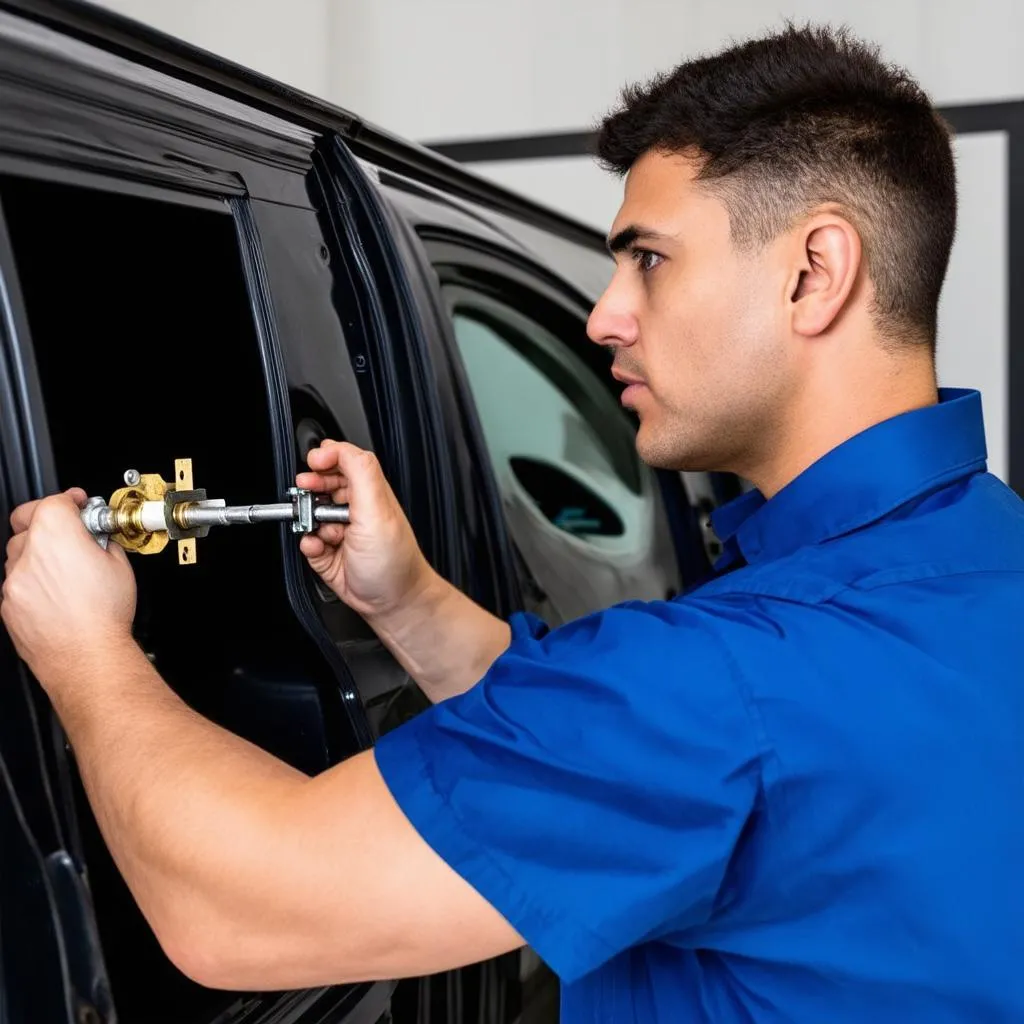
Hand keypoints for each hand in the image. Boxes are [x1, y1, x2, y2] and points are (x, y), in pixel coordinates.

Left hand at [2, 489, 136, 684]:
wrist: (86, 656)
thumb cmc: (104, 614)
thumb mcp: (119, 565)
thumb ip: (101, 541)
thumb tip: (96, 536)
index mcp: (56, 535)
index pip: (52, 501)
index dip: (68, 500)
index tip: (77, 503)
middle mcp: (28, 554)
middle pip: (28, 524)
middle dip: (49, 525)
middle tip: (72, 535)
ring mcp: (14, 580)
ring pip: (20, 554)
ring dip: (39, 554)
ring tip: (68, 571)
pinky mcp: (8, 604)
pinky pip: (18, 583)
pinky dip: (34, 582)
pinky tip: (59, 595)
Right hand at [295, 442, 434, 619]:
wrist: (393, 602)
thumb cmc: (395, 561)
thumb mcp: (378, 509)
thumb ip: (361, 471)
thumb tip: (338, 448)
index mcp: (369, 492)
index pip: (344, 460)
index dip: (326, 457)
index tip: (314, 462)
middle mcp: (354, 509)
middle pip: (321, 484)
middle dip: (310, 489)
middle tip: (306, 493)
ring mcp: (340, 531)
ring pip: (309, 514)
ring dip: (309, 521)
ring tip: (321, 531)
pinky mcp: (328, 553)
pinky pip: (306, 541)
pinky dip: (308, 544)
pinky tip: (320, 548)